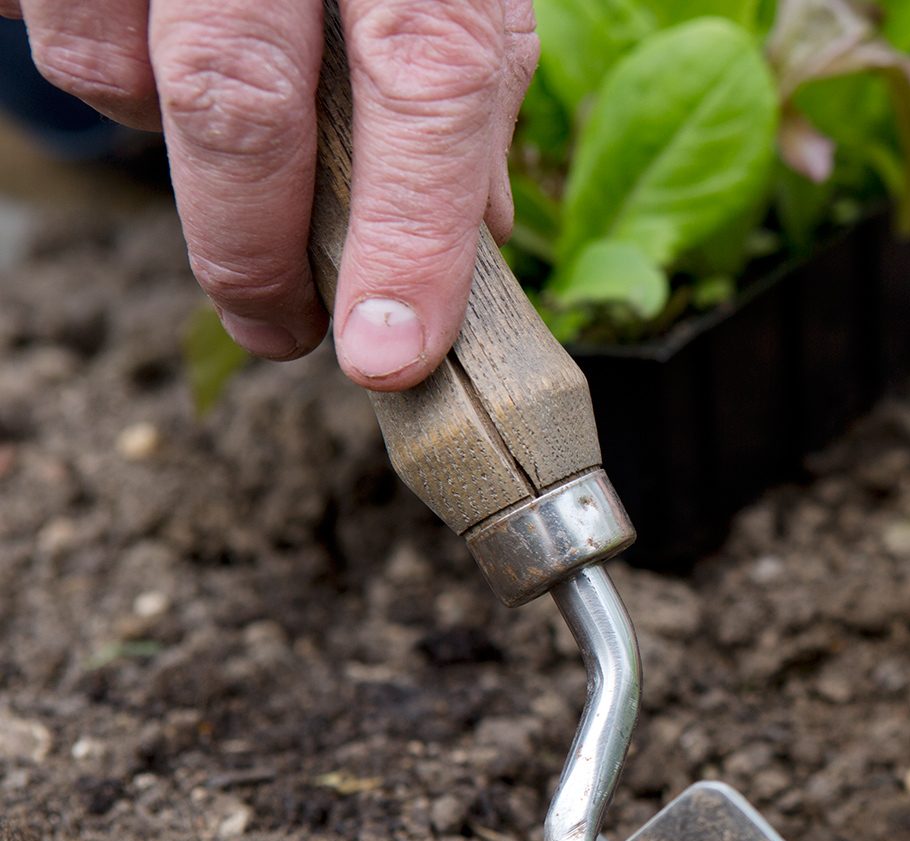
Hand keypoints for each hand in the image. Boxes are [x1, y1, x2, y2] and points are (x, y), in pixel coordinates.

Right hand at [6, 0, 535, 388]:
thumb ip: (465, 77)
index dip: (411, 234)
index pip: (432, 83)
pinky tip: (138, 28)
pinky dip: (84, 47)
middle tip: (278, 323)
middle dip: (252, 245)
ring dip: (157, 131)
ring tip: (210, 113)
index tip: (385, 355)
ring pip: (110, 66)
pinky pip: (32, 14)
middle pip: (239, 98)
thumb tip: (482, 235)